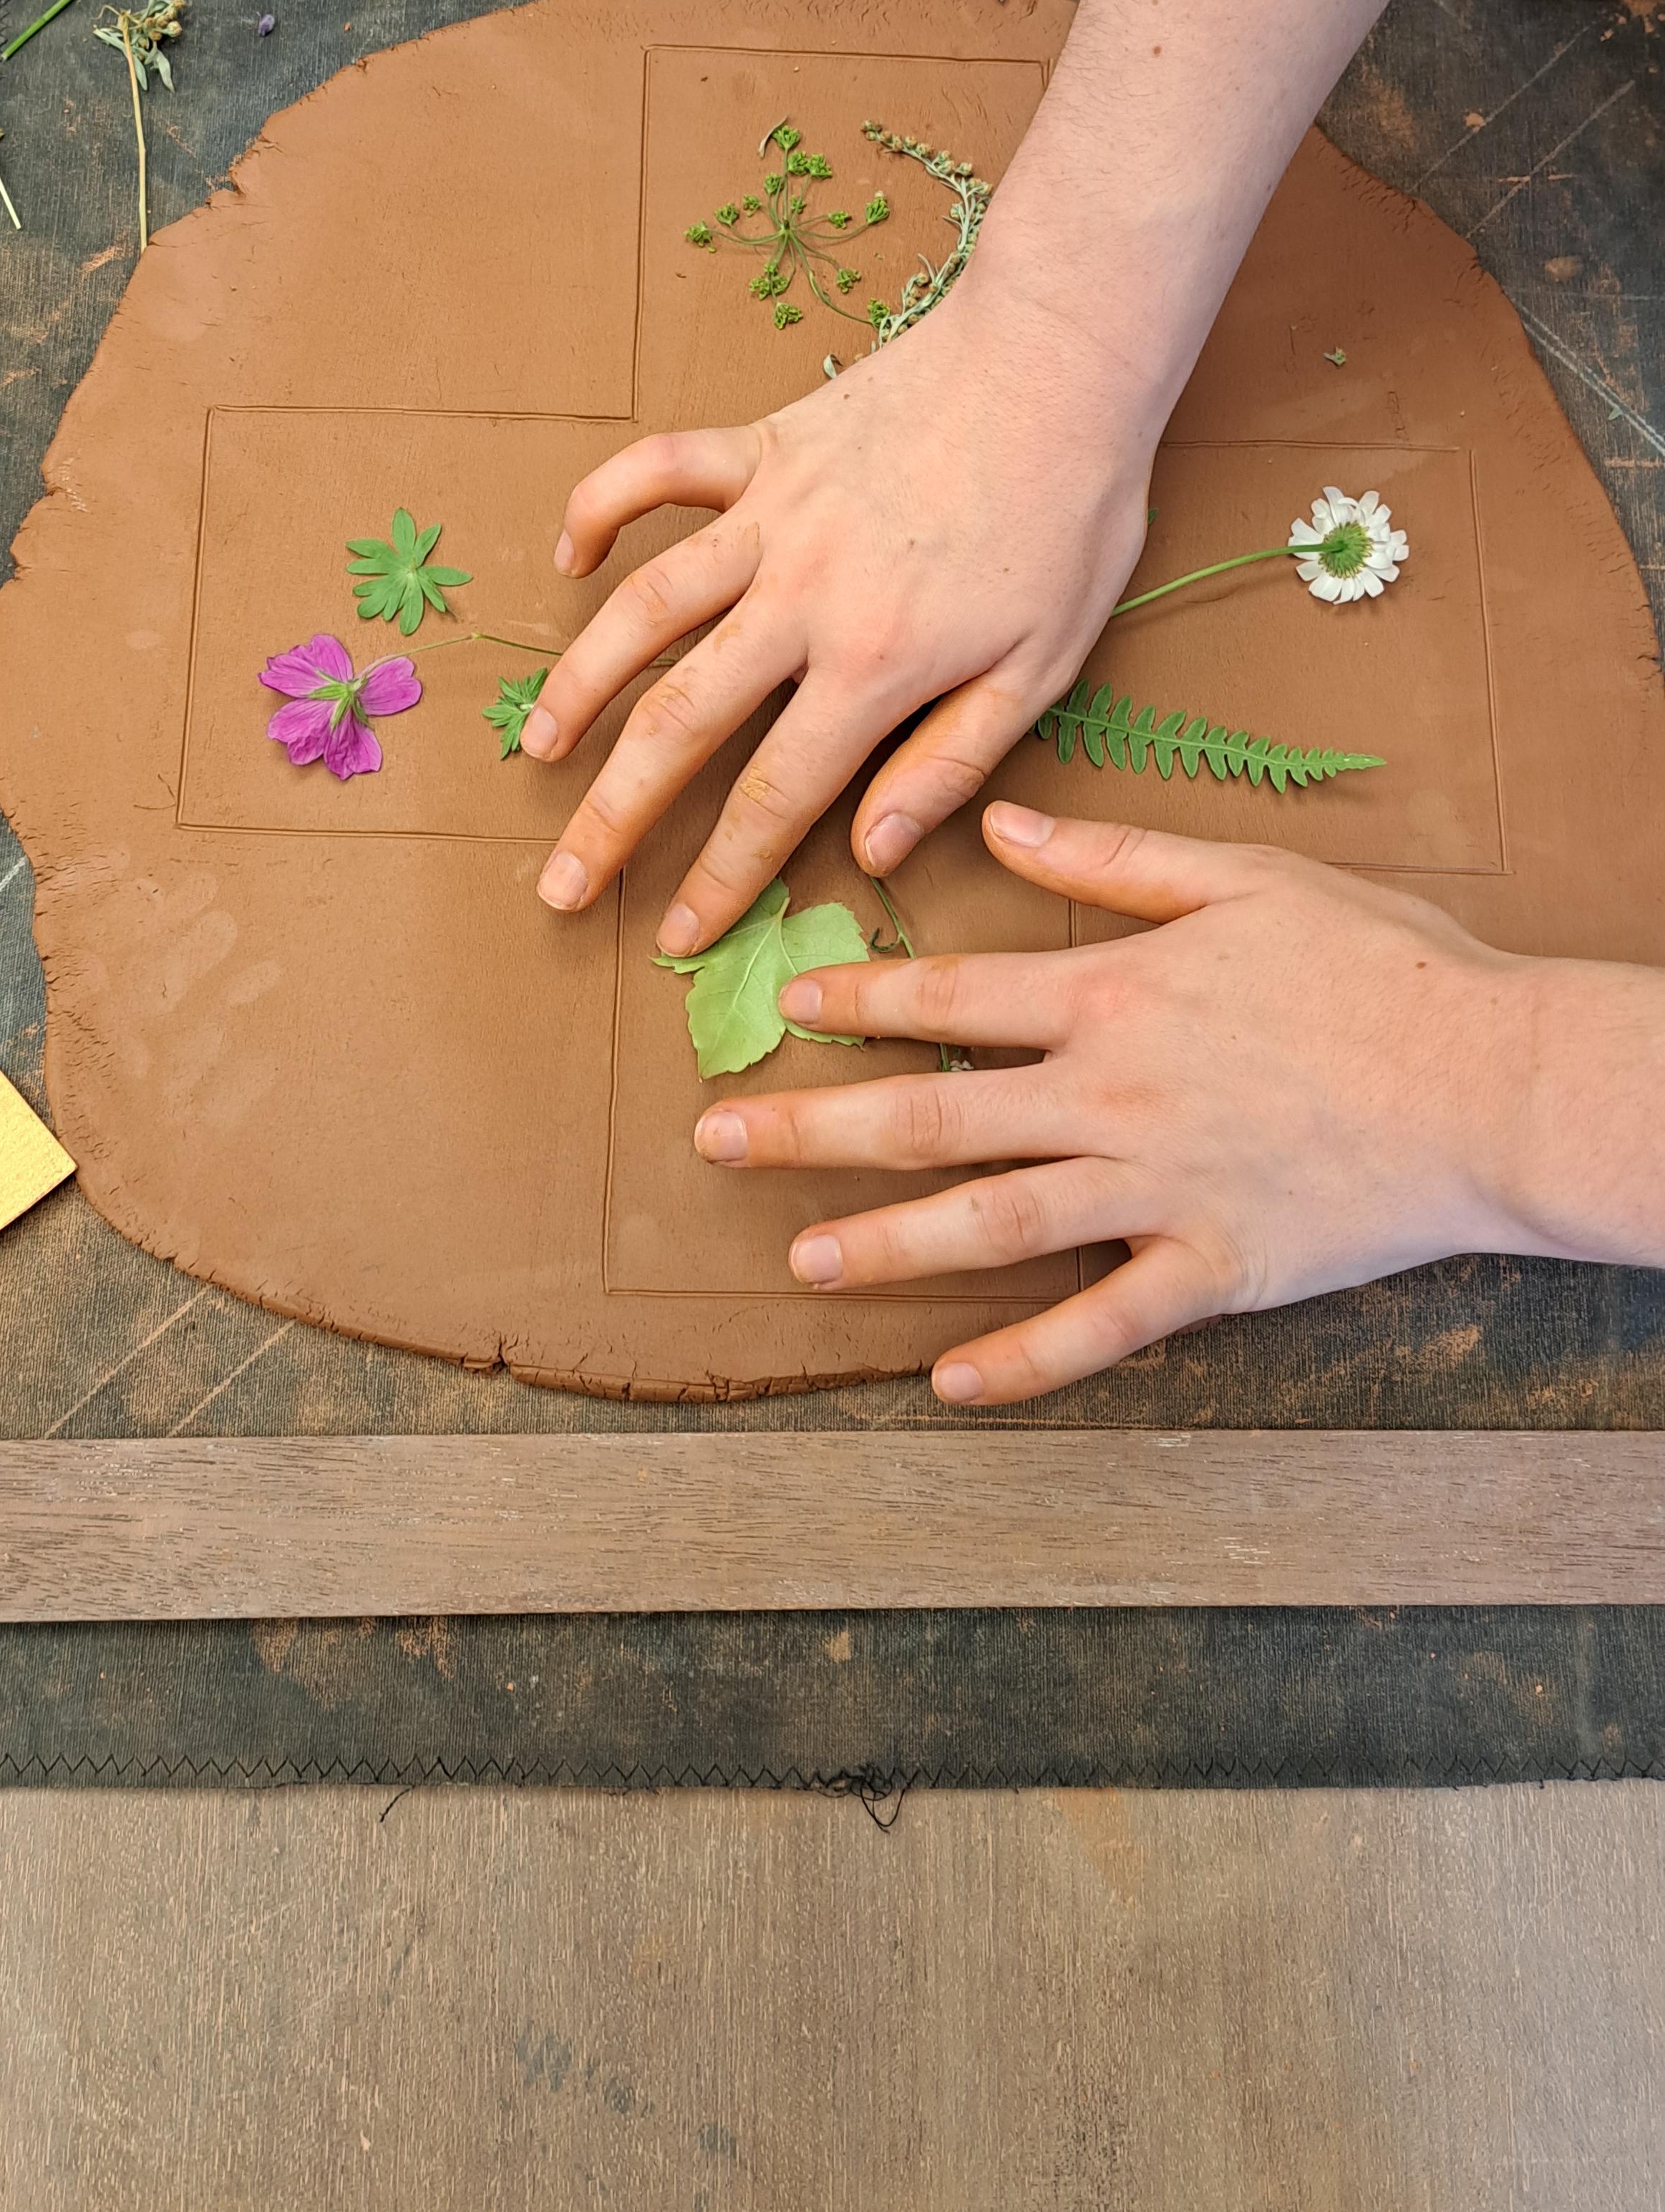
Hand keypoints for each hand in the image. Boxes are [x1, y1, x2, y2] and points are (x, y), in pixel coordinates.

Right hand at [522, 289, 1158, 954]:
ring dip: (579, 683)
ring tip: (539, 747)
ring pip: (642, 609)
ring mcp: (771, 517)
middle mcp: (801, 598)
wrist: (1062, 360)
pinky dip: (601, 508)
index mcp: (875, 664)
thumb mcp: (1043, 664)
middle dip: (611, 817)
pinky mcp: (763, 447)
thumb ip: (950, 762)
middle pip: (679, 724)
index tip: (674, 936)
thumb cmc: (1070, 515)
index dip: (718, 876)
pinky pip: (657, 471)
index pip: (774, 798)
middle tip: (560, 883)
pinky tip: (568, 558)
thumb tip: (872, 852)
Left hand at [691, 805, 1547, 1404]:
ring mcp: (1155, 1189)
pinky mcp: (1212, 1267)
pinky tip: (951, 1381)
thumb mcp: (1244, 878)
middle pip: (932, 1117)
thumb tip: (998, 829)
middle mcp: (1110, 1097)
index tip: (782, 1006)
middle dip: (812, 1126)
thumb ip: (1111, 861)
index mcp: (1113, 995)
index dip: (854, 1002)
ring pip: (989, 1226)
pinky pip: (1098, 1327)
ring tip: (800, 1260)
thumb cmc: (1381, 968)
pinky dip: (1022, 1360)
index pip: (950, 1001)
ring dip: (883, 1244)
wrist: (1494, 1081)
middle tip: (716, 1138)